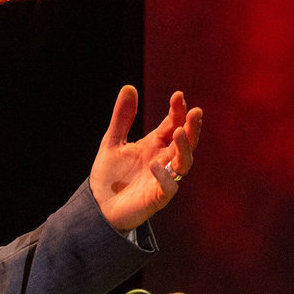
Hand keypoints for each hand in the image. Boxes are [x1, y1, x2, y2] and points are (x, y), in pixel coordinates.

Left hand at [88, 86, 201, 231]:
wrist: (98, 206)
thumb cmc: (110, 176)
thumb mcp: (112, 141)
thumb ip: (122, 117)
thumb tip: (129, 87)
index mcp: (155, 145)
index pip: (173, 125)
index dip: (177, 111)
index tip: (178, 96)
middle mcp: (163, 160)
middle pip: (185, 142)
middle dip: (192, 127)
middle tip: (195, 112)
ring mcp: (163, 179)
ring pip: (183, 163)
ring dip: (184, 148)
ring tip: (180, 132)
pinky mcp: (157, 198)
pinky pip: (169, 187)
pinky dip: (164, 176)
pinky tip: (154, 164)